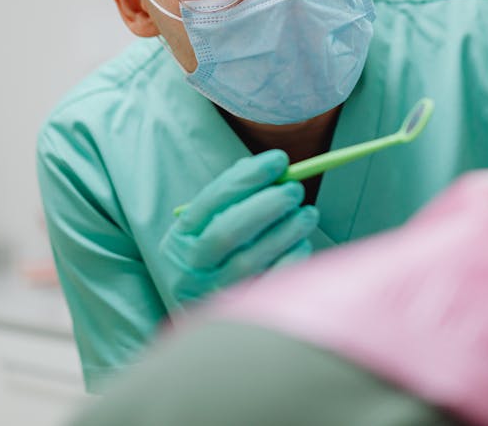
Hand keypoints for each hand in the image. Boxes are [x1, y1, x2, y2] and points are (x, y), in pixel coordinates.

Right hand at [159, 150, 318, 305]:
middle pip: (227, 232)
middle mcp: (190, 271)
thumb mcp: (210, 230)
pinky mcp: (241, 314)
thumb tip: (274, 170)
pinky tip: (303, 243)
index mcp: (179, 240)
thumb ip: (235, 198)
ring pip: (252, 259)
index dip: (247, 178)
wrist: (210, 327)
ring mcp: (213, 296)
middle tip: (295, 190)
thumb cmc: (218, 261)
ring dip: (286, 230)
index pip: (211, 201)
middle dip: (266, 205)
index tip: (279, 160)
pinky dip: (291, 259)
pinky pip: (271, 284)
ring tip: (308, 213)